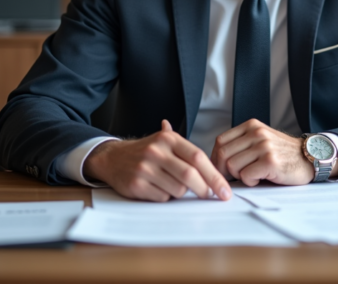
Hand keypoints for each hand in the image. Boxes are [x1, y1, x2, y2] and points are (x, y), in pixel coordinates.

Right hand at [83, 120, 231, 202]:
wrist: (112, 158)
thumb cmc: (146, 151)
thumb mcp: (166, 142)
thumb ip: (190, 151)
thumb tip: (219, 164)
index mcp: (169, 138)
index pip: (198, 158)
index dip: (214, 176)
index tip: (225, 190)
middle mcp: (156, 151)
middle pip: (190, 175)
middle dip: (204, 189)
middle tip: (209, 195)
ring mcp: (145, 168)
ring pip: (178, 189)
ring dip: (181, 192)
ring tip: (170, 183)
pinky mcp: (136, 184)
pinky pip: (162, 198)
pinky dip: (165, 197)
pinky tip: (157, 188)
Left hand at [210, 119, 315, 186]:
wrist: (310, 158)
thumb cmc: (283, 153)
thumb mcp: (261, 139)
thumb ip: (241, 144)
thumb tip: (215, 161)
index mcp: (251, 126)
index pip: (220, 142)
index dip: (216, 159)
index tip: (222, 170)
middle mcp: (257, 133)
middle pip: (223, 155)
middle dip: (224, 171)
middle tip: (234, 178)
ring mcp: (264, 146)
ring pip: (232, 166)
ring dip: (239, 176)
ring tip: (252, 175)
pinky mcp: (270, 161)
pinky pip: (246, 176)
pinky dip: (250, 182)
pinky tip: (260, 179)